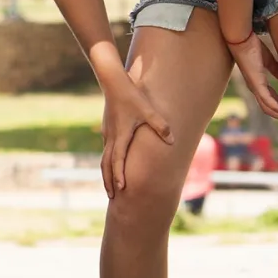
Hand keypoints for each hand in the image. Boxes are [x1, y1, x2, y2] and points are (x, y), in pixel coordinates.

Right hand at [101, 77, 173, 197]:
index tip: (121, 190)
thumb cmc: (132, 95)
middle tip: (112, 197)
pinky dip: (108, 162)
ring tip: (110, 186)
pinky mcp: (107, 128)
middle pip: (106, 165)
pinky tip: (112, 164)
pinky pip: (106, 150)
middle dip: (109, 181)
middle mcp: (111, 137)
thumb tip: (173, 141)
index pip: (118, 161)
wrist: (112, 81)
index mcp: (120, 136)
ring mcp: (107, 133)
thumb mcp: (148, 110)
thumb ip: (161, 126)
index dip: (119, 176)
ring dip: (107, 173)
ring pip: (105, 158)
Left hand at [229, 33, 277, 121]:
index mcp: (258, 84)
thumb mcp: (267, 59)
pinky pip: (267, 101)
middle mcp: (255, 89)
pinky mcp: (256, 83)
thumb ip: (276, 69)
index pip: (271, 101)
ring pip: (269, 108)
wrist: (241, 38)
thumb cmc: (251, 46)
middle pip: (270, 108)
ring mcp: (255, 87)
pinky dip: (277, 108)